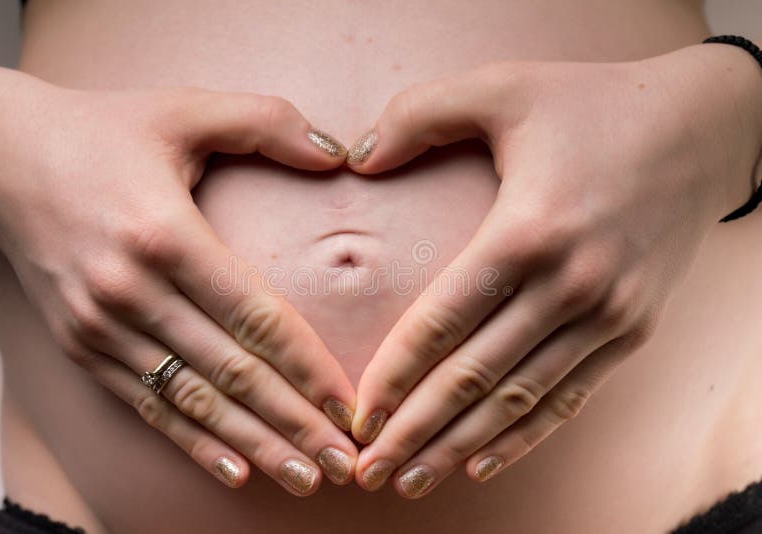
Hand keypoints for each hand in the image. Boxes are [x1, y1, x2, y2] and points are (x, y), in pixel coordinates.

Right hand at [0, 61, 357, 495]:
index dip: (308, 367)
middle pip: (233, 372)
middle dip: (296, 423)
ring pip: (195, 400)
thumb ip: (266, 122)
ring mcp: (101, 326)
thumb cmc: (101, 131)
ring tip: (306, 477)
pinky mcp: (82, 345)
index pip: (256, 316)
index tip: (351, 406)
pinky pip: (146, 405)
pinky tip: (234, 471)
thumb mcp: (184, 108)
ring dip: (255, 445)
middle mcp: (131, 291)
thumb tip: (337, 151)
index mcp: (165, 234)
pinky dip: (192, 442)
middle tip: (348, 462)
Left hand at [346, 43, 761, 496]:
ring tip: (413, 480)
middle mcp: (570, 285)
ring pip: (518, 399)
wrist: (705, 128)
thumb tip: (355, 158)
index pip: (442, 322)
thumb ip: (418, 115)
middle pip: (474, 376)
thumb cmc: (595, 104)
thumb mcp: (503, 86)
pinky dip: (526, 436)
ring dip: (461, 446)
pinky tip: (485, 463)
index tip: (357, 415)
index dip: (394, 375)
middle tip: (366, 471)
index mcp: (528, 231)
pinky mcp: (632, 328)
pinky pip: (570, 396)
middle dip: (415, 430)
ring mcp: (608, 314)